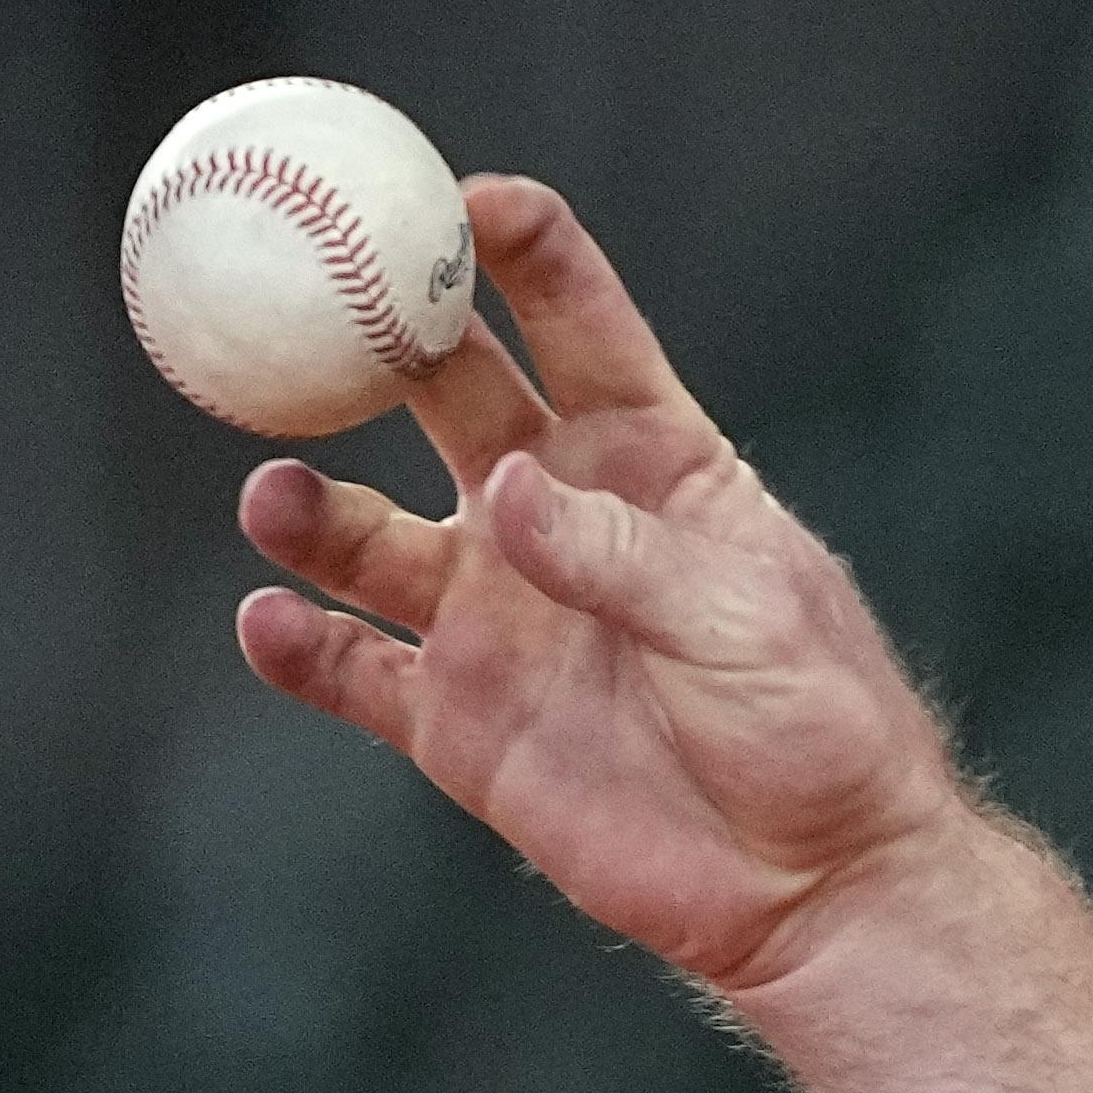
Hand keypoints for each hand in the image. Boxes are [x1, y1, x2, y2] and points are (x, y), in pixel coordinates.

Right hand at [228, 176, 974, 995]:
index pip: (577, 321)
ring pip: (363, 531)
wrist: (816, 891)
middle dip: (373, 336)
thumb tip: (501, 495)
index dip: (515, 248)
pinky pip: (349, 669)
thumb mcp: (749, 623)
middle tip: (308, 309)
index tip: (458, 201)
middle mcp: (553, 517)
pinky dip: (298, 646)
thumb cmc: (820, 731)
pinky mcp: (456, 722)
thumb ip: (626, 557)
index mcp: (653, 460)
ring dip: (307, 505)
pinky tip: (272, 623)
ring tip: (278, 499)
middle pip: (440, 392)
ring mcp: (494, 615)